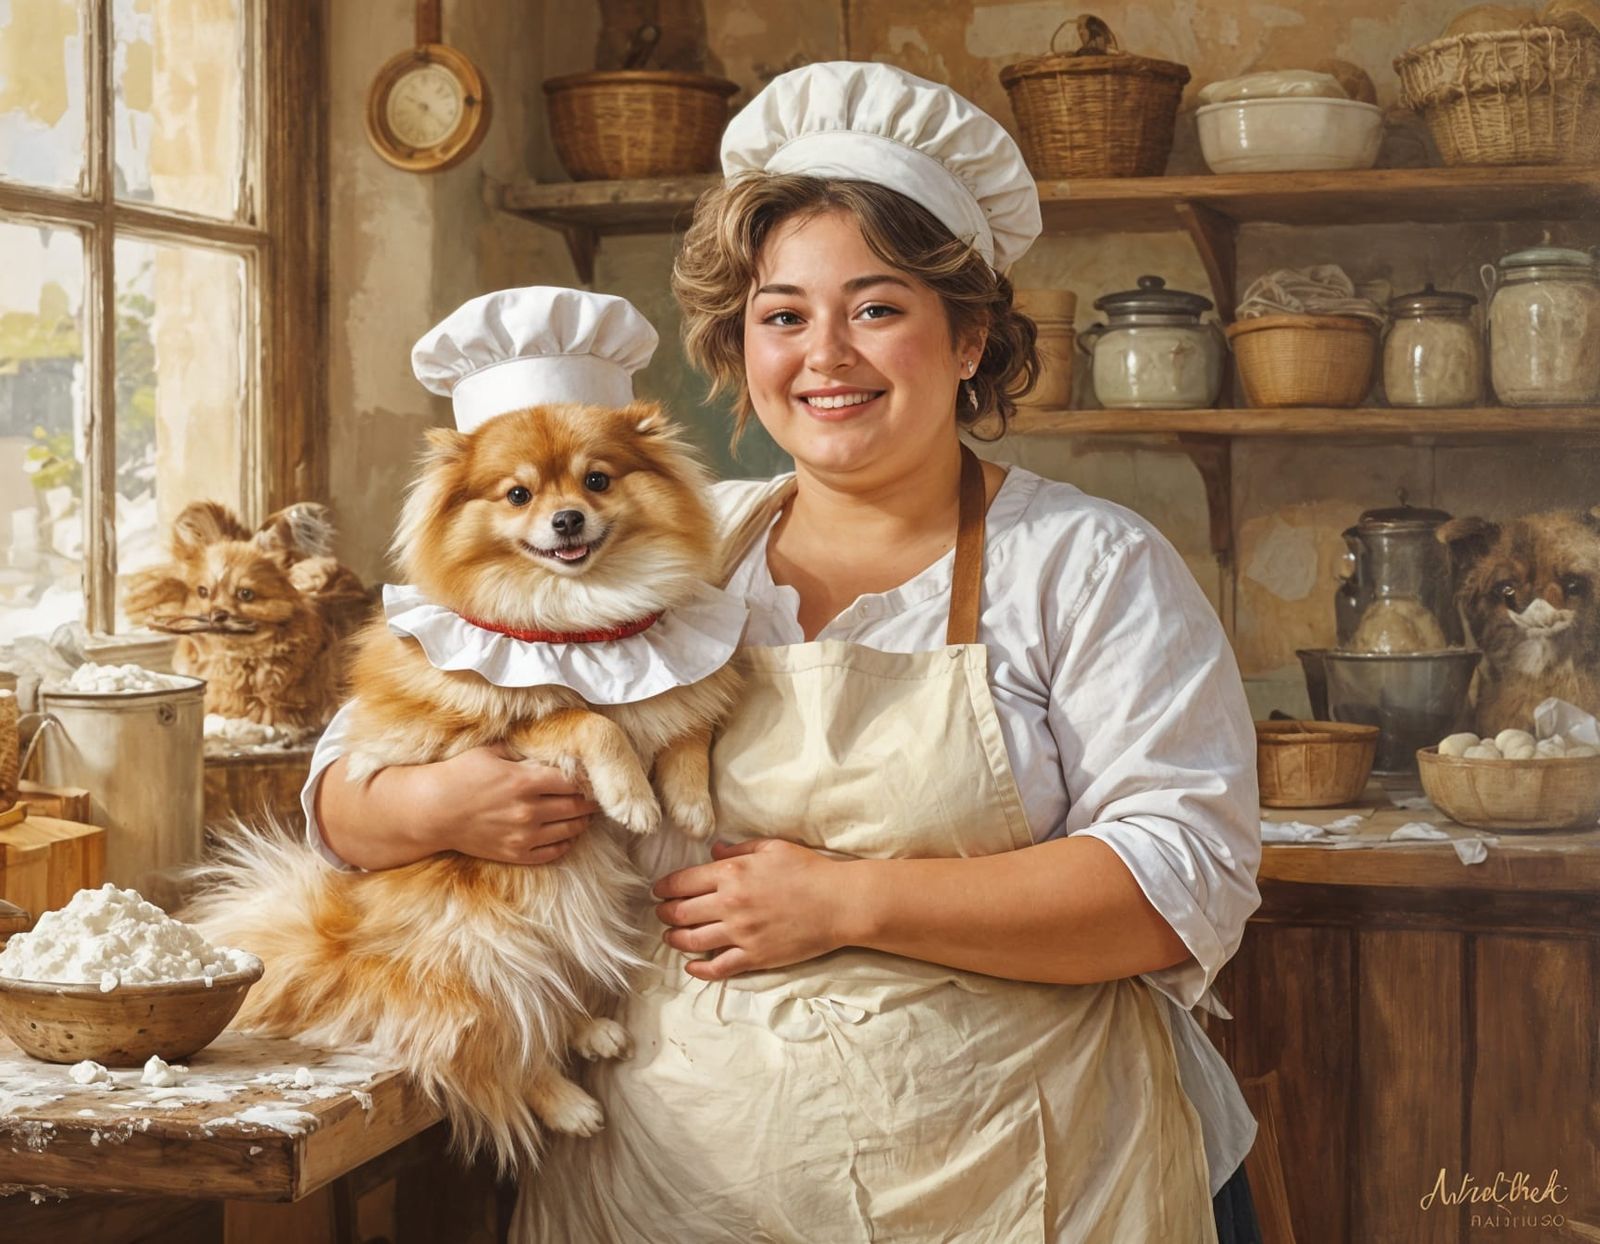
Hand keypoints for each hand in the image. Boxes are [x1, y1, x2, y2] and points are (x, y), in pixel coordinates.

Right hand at [416, 744, 599, 864]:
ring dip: (583, 822)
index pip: (573, 781)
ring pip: (569, 830)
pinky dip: (566, 843)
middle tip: (598, 796)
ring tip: (587, 814)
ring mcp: (523, 836)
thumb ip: (523, 750)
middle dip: (591, 801)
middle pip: (576, 806)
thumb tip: (550, 747)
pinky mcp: (515, 854)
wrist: (432, 812)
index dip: (587, 779)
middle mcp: (528, 811)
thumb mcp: (491, 752)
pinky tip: (568, 834)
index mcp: (524, 781)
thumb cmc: (459, 775)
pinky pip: (553, 852)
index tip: (594, 776)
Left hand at [651, 839, 855, 979]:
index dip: (664, 888)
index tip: (658, 891)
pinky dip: (699, 970)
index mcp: (731, 873)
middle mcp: (729, 904)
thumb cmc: (809, 870)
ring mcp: (740, 933)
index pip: (682, 882)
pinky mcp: (754, 957)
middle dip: (665, 913)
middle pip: (681, 912)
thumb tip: (715, 851)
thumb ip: (740, 849)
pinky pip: (717, 967)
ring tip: (670, 936)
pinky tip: (692, 967)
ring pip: (692, 941)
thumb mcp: (773, 848)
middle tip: (661, 913)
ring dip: (675, 939)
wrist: (838, 904)